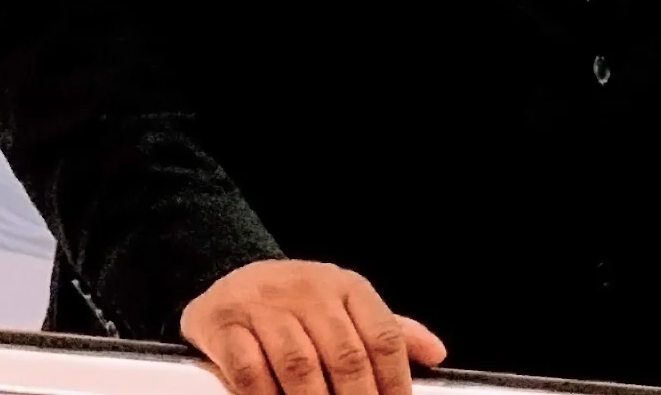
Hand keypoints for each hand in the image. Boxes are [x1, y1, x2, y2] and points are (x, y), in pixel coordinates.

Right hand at [181, 259, 445, 394]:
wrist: (230, 278)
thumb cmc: (295, 301)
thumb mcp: (344, 306)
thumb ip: (385, 332)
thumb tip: (435, 353)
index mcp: (346, 286)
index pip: (383, 336)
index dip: (396, 382)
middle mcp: (308, 290)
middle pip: (346, 355)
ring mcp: (264, 305)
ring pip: (299, 365)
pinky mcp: (225, 323)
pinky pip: (250, 369)